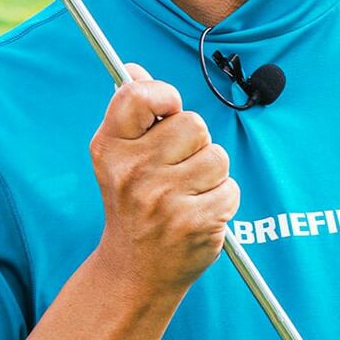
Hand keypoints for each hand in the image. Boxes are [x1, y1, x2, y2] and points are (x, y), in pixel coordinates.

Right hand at [90, 64, 239, 299]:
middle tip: (176, 169)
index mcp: (110, 148)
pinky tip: (198, 214)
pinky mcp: (193, 223)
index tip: (169, 111)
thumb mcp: (119, 157)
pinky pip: (229, 188)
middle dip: (195, 144)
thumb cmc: (132, 202)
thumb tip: (134, 69)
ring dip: (211, 174)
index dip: (163, 95)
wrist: (135, 270)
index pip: (138, 96)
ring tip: (188, 194)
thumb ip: (131, 111)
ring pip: (216, 157)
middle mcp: (132, 172)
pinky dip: (222, 200)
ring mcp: (162, 199)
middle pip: (193, 124)